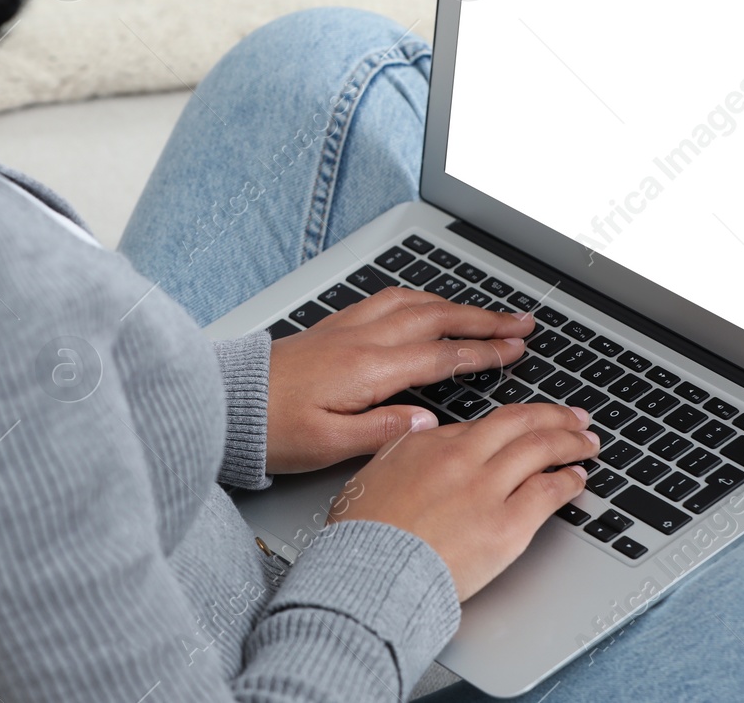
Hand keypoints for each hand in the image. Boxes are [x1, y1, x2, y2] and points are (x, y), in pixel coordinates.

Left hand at [264, 286, 533, 473]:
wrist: (223, 402)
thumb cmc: (269, 428)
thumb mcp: (328, 445)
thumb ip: (383, 430)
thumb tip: (428, 419)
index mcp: (367, 369)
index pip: (440, 355)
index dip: (484, 352)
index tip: (517, 349)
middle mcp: (360, 339)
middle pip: (435, 318)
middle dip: (483, 319)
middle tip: (520, 321)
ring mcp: (345, 328)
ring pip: (412, 303)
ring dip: (453, 304)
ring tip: (484, 312)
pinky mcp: (331, 328)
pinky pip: (386, 301)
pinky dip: (418, 298)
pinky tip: (424, 303)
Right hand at [329, 402, 595, 599]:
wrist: (370, 575)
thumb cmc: (363, 536)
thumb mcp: (371, 476)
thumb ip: (402, 454)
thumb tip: (423, 440)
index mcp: (426, 443)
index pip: (482, 424)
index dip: (512, 422)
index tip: (524, 424)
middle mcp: (461, 457)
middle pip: (519, 423)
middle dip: (552, 417)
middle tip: (573, 417)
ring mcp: (486, 488)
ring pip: (541, 449)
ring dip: (570, 441)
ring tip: (586, 442)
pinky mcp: (507, 525)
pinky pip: (549, 491)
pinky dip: (569, 480)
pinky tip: (578, 478)